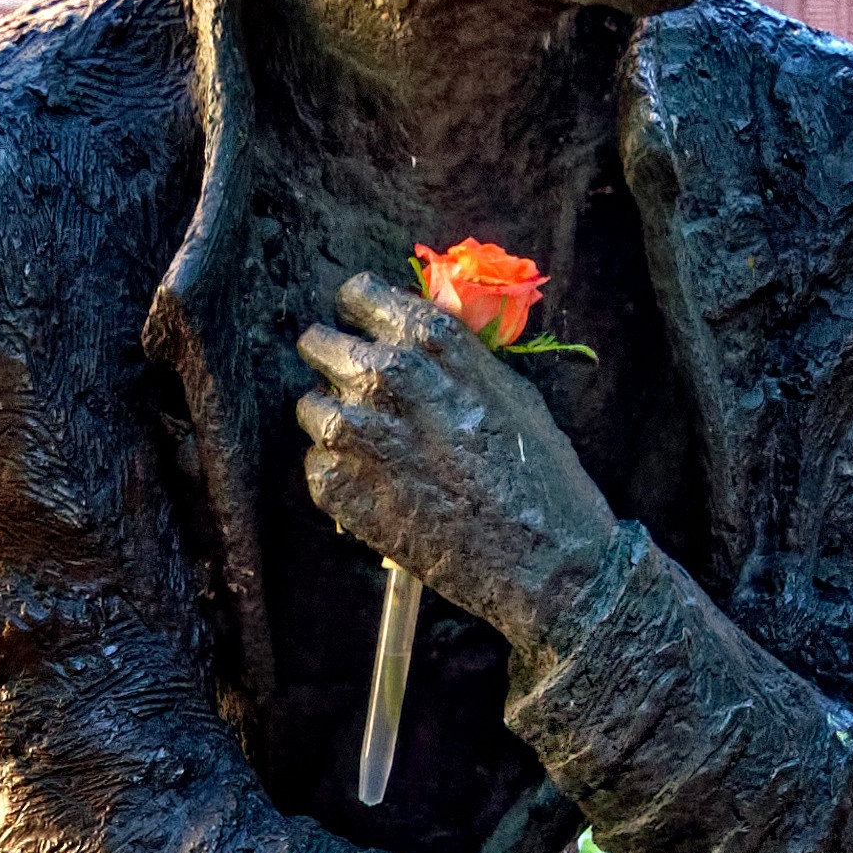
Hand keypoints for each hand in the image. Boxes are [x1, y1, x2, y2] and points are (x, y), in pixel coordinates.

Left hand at [295, 273, 620, 648]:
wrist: (541, 557)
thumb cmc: (539, 474)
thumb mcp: (509, 389)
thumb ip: (452, 359)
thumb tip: (418, 345)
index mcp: (428, 341)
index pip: (357, 294)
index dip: (360, 314)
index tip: (365, 333)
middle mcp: (383, 375)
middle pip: (318, 343)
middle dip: (336, 363)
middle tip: (364, 398)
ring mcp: (353, 432)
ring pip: (310, 407)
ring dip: (335, 423)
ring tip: (377, 454)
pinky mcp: (337, 488)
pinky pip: (317, 466)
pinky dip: (340, 478)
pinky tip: (383, 494)